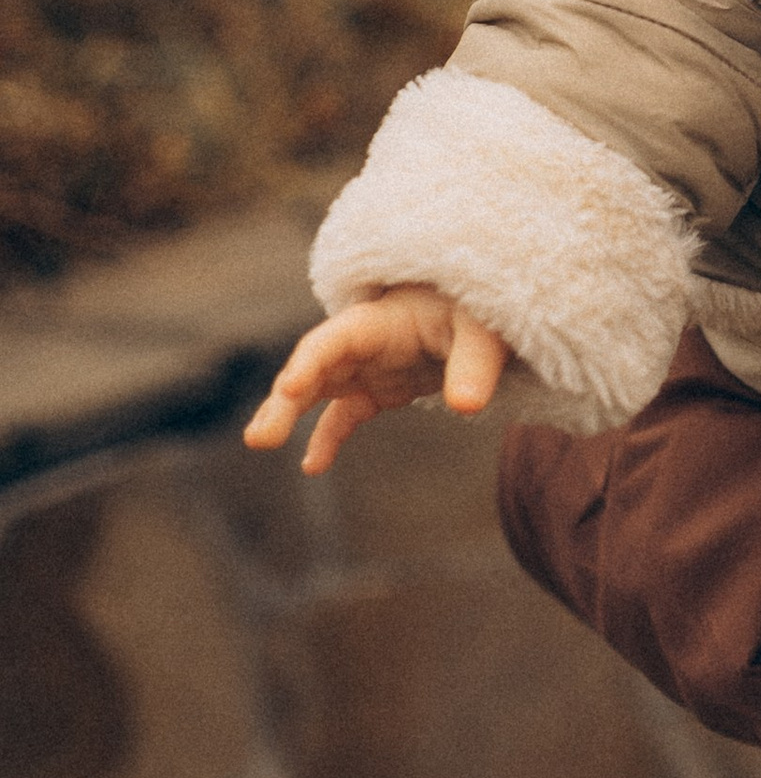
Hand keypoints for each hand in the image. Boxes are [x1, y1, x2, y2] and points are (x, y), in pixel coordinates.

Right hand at [245, 289, 516, 472]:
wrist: (481, 311)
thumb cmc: (479, 311)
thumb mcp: (484, 333)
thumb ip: (474, 365)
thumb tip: (467, 406)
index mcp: (381, 319)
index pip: (335, 340)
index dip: (310, 363)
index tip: (289, 388)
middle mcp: (363, 342)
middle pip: (314, 369)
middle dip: (284, 400)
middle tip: (259, 438)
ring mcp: (368, 367)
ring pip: (317, 390)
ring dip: (288, 415)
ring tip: (259, 441)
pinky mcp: (379, 389)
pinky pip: (344, 415)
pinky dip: (327, 438)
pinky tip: (312, 467)